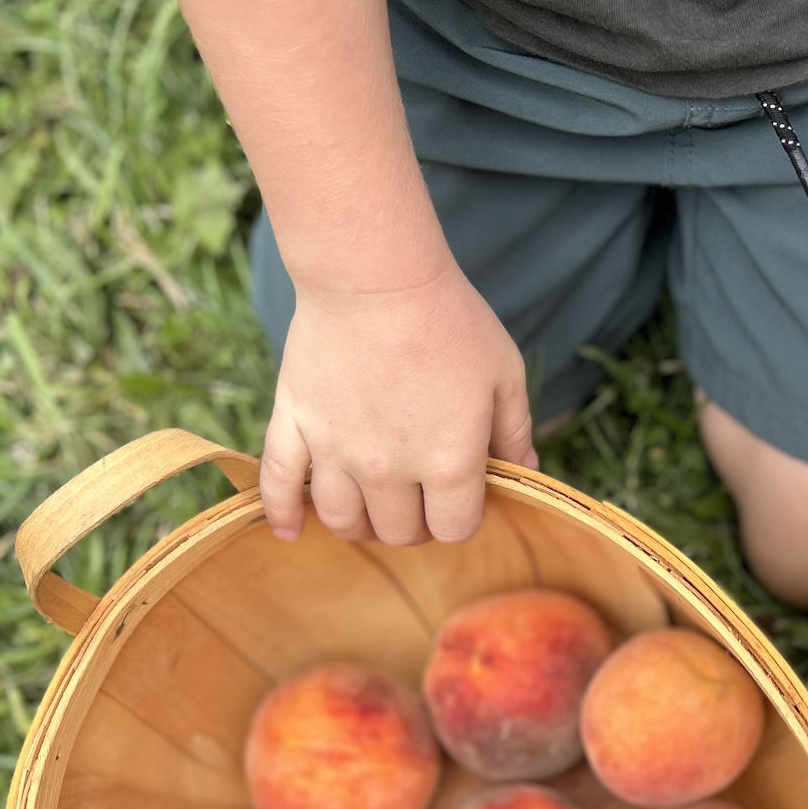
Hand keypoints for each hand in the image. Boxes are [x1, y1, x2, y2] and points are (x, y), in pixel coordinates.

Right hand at [260, 256, 534, 547]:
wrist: (375, 276)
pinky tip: (291, 532)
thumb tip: (527, 474)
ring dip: (361, 525)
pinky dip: (284, 514)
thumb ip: (515, 433)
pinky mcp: (294, 425)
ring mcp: (335, 452)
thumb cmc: (450, 320)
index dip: (461, 517)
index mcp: (448, 464)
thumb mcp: (504, 375)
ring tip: (372, 509)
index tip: (461, 495)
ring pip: (344, 520)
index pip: (454, 528)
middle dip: (415, 524)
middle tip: (419, 499)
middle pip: (399, 532)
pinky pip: (280, 485)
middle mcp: (389, 471)